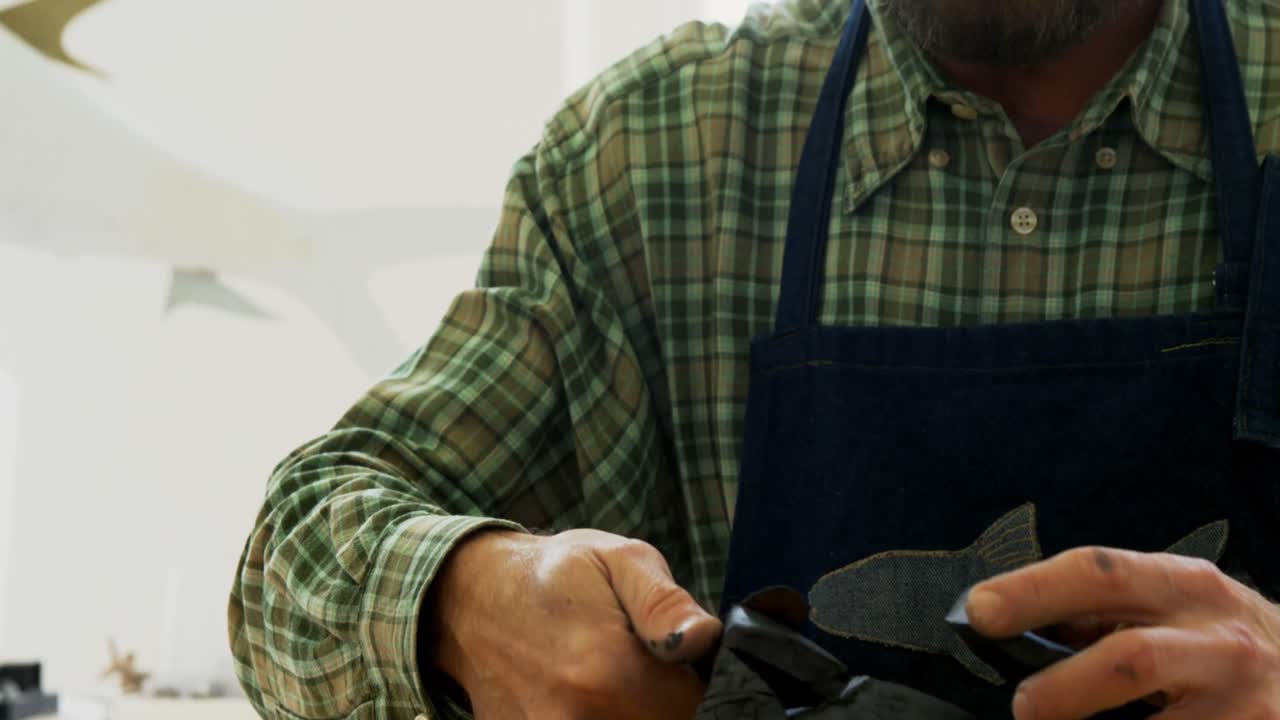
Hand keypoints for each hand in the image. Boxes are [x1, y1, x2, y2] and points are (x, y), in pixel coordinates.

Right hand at [426, 529, 721, 719]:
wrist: (470, 598)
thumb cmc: (553, 574)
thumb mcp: (619, 560)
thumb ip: (665, 603)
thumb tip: (704, 639)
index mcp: (607, 671)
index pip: (694, 705)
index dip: (697, 682)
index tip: (679, 659)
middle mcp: (578, 717)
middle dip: (664, 698)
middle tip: (643, 662)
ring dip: (632, 706)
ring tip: (612, 674)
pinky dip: (600, 714)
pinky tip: (585, 689)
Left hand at [966, 547, 1279, 718]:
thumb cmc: (1215, 640)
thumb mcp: (1171, 607)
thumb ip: (1103, 612)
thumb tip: (1007, 625)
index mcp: (1182, 584)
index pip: (1098, 573)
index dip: (1032, 590)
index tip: (978, 612)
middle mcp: (1218, 636)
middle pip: (1131, 658)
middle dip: (1064, 689)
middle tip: (1023, 708)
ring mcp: (1246, 699)